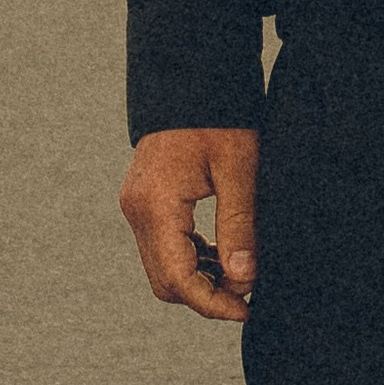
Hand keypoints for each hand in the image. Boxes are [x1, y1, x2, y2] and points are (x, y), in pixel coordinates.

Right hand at [120, 125, 259, 321]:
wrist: (191, 76)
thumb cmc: (218, 115)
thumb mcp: (239, 168)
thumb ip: (239, 225)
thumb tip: (242, 278)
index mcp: (156, 204)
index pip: (178, 279)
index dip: (212, 303)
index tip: (246, 308)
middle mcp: (137, 210)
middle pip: (166, 281)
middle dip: (205, 295)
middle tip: (247, 290)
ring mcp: (136, 205)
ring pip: (162, 268)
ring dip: (198, 278)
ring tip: (240, 270)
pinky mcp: (144, 201)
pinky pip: (162, 247)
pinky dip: (190, 259)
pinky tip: (221, 251)